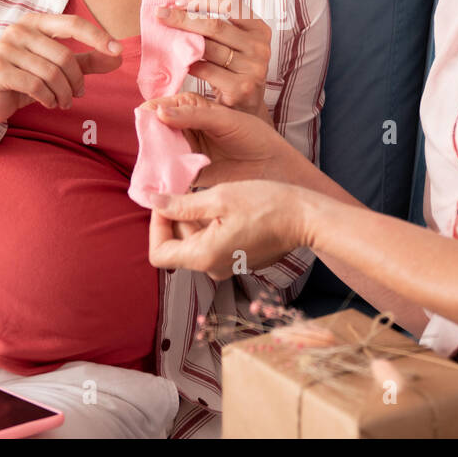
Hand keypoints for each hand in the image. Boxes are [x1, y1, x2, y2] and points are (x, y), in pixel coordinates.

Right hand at [0, 11, 123, 125]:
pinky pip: (35, 86)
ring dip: (64, 94)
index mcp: (35, 22)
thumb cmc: (26, 79)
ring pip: (51, 73)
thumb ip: (87, 61)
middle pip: (64, 55)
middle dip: (76, 81)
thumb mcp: (59, 68)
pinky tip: (48, 102)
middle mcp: (18, 30)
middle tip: (77, 95)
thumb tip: (118, 57)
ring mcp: (5, 48)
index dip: (97, 36)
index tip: (117, 51)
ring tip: (63, 102)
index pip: (73, 23)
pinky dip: (48, 98)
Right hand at [140, 91, 300, 187]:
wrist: (272, 166)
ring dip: (155, 152)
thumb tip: (160, 112)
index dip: (153, 111)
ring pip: (161, 149)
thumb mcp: (225, 120)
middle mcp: (187, 128)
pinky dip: (163, 171)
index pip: (166, 106)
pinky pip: (170, 169)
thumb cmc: (254, 136)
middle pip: (159, 128)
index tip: (144, 116)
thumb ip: (194, 115)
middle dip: (151, 133)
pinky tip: (159, 172)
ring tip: (152, 155)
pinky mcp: (190, 172)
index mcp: (194, 108)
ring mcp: (187, 150)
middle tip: (147, 139)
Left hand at [147, 180, 310, 280]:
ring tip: (210, 194)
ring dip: (193, 218)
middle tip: (186, 188)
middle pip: (176, 246)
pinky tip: (224, 204)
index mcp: (204, 257)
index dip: (156, 226)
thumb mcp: (219, 197)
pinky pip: (212, 243)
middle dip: (176, 217)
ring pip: (194, 242)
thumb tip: (152, 201)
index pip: (158, 253)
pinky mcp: (238, 259)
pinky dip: (210, 223)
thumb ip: (181, 204)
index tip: (166, 201)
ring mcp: (226, 266)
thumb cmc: (266, 204)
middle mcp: (213, 268)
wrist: (305, 217)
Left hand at [154, 0, 272, 122]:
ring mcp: (252, 69)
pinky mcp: (240, 88)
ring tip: (165, 35)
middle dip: (184, 18)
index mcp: (259, 30)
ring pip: (208, 48)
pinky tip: (179, 61)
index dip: (203, 0)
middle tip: (160, 14)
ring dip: (182, 40)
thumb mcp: (234, 44)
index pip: (230, 4)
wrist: (247, 107)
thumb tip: (179, 5)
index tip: (179, 1)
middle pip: (215, 26)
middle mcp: (260, 47)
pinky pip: (205, 70)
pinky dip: (188, 64)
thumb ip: (216, 27)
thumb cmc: (234, 70)